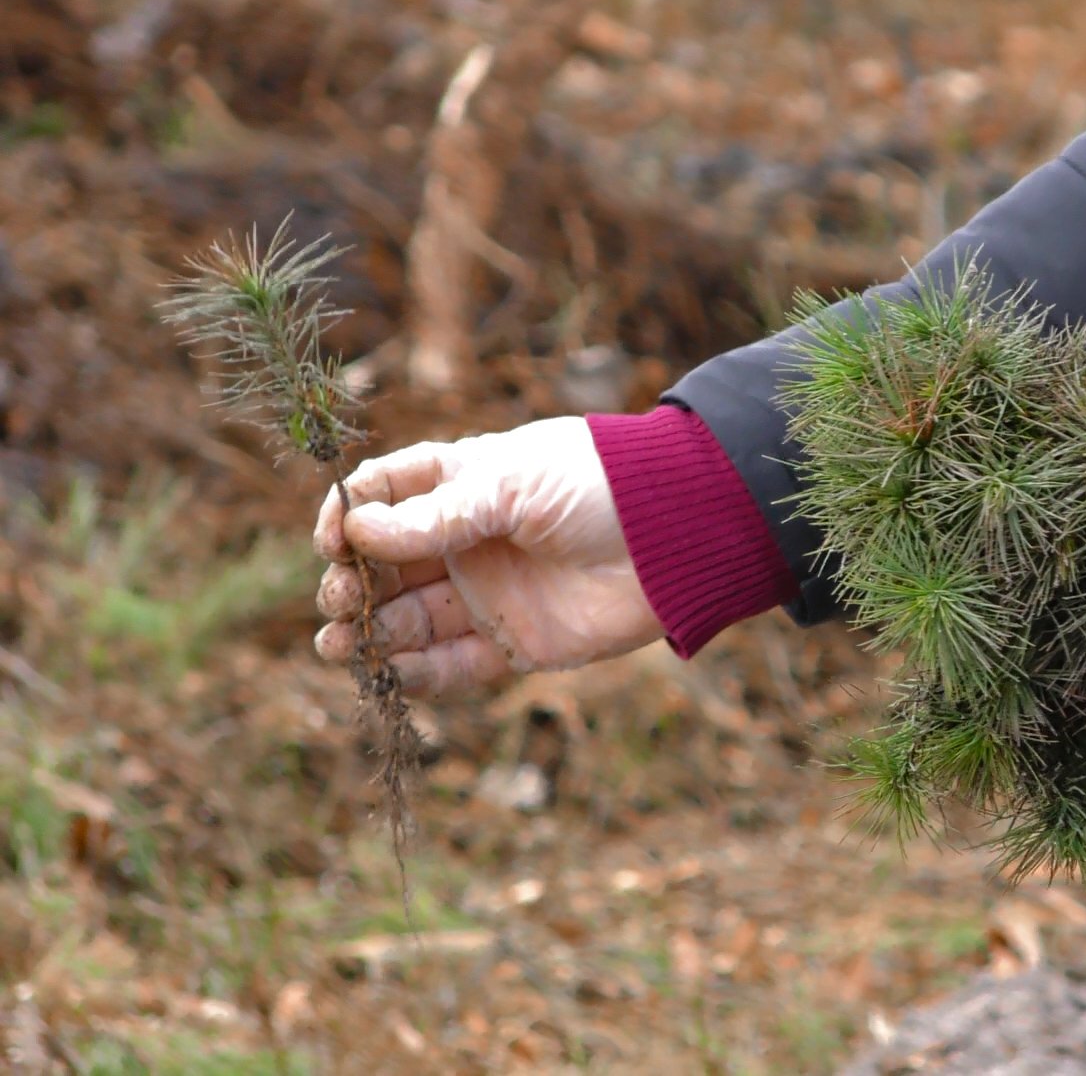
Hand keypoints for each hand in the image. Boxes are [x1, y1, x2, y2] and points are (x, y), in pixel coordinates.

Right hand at [313, 417, 661, 696]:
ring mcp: (490, 595)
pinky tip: (389, 676)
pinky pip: (454, 667)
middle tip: (339, 600)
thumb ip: (438, 514)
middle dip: (352, 584)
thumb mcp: (511, 484)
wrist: (675, 537)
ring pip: (410, 622)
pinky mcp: (516, 644)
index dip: (349, 517)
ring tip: (337, 646)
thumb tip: (358, 531)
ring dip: (370, 635)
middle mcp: (468, 542)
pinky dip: (418, 676)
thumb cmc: (598, 485)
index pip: (385, 496)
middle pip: (386, 567)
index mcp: (464, 485)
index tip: (334, 539)